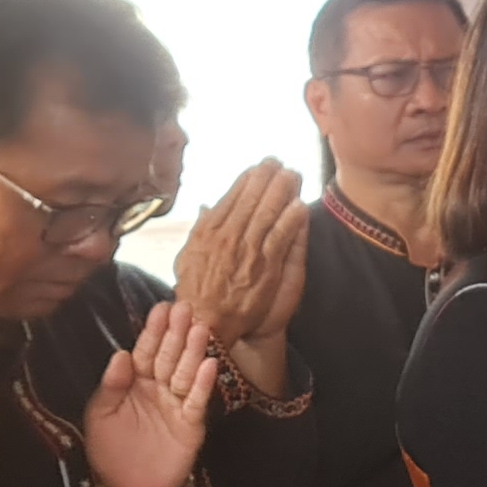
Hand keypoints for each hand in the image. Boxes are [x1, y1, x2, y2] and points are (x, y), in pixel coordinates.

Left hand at [85, 298, 220, 486]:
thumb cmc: (109, 450)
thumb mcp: (100, 415)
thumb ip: (111, 386)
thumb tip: (122, 354)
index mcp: (134, 382)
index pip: (146, 351)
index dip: (153, 331)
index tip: (161, 308)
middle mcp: (158, 388)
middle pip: (169, 356)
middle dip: (176, 332)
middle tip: (185, 307)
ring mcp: (177, 404)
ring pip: (186, 372)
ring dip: (193, 351)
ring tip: (200, 328)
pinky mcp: (191, 424)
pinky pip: (198, 400)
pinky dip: (203, 384)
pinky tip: (209, 365)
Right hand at [172, 160, 307, 392]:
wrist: (206, 324)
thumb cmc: (195, 293)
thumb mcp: (186, 257)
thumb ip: (199, 229)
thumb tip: (206, 206)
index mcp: (206, 232)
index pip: (231, 198)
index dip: (248, 180)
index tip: (260, 166)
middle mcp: (226, 237)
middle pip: (251, 199)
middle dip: (268, 178)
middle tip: (281, 163)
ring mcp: (247, 251)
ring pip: (268, 213)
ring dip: (282, 191)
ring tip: (294, 175)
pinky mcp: (265, 266)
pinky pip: (281, 237)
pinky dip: (291, 220)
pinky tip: (300, 205)